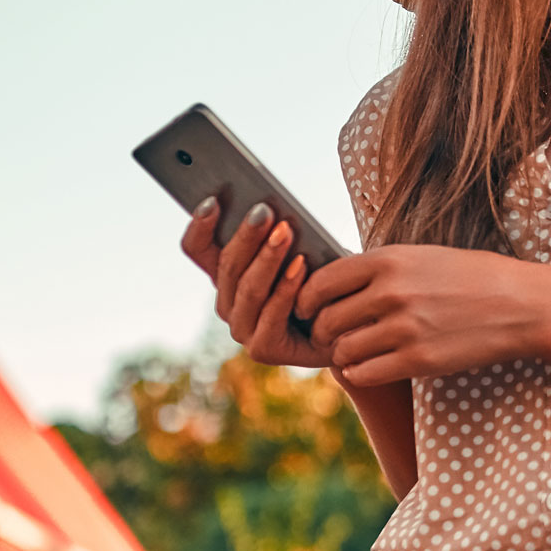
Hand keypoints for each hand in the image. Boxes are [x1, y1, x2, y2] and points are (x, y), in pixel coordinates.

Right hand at [179, 196, 331, 368]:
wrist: (351, 327)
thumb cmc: (324, 280)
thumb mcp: (301, 248)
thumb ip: (279, 234)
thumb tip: (270, 206)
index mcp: (227, 277)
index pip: (198, 249)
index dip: (200, 225)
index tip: (211, 200)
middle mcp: (228, 304)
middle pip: (227, 266)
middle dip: (246, 236)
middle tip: (264, 211)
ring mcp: (243, 329)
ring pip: (248, 289)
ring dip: (268, 259)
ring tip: (285, 232)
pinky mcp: (263, 350)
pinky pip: (272, 315)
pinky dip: (286, 288)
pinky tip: (300, 265)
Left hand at [294, 245, 550, 385]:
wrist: (520, 305)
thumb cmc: (470, 278)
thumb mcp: (421, 257)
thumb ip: (377, 269)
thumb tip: (330, 284)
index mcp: (388, 260)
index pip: (321, 282)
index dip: (306, 300)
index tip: (310, 310)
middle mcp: (391, 292)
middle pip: (326, 320)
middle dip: (323, 332)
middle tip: (332, 337)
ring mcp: (404, 328)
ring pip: (342, 350)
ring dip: (343, 355)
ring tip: (355, 352)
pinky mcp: (418, 360)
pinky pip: (364, 374)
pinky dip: (359, 373)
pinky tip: (369, 367)